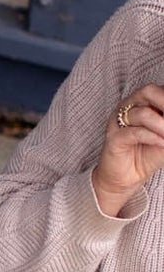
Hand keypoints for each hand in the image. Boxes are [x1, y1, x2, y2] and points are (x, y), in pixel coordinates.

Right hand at [93, 83, 163, 216]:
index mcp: (143, 104)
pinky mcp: (113, 139)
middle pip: (148, 92)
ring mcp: (118, 123)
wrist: (124, 180)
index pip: (159, 91)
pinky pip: (134, 132)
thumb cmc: (145, 156)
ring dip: (160, 124)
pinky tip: (161, 143)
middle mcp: (129, 109)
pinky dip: (152, 137)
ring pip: (142, 113)